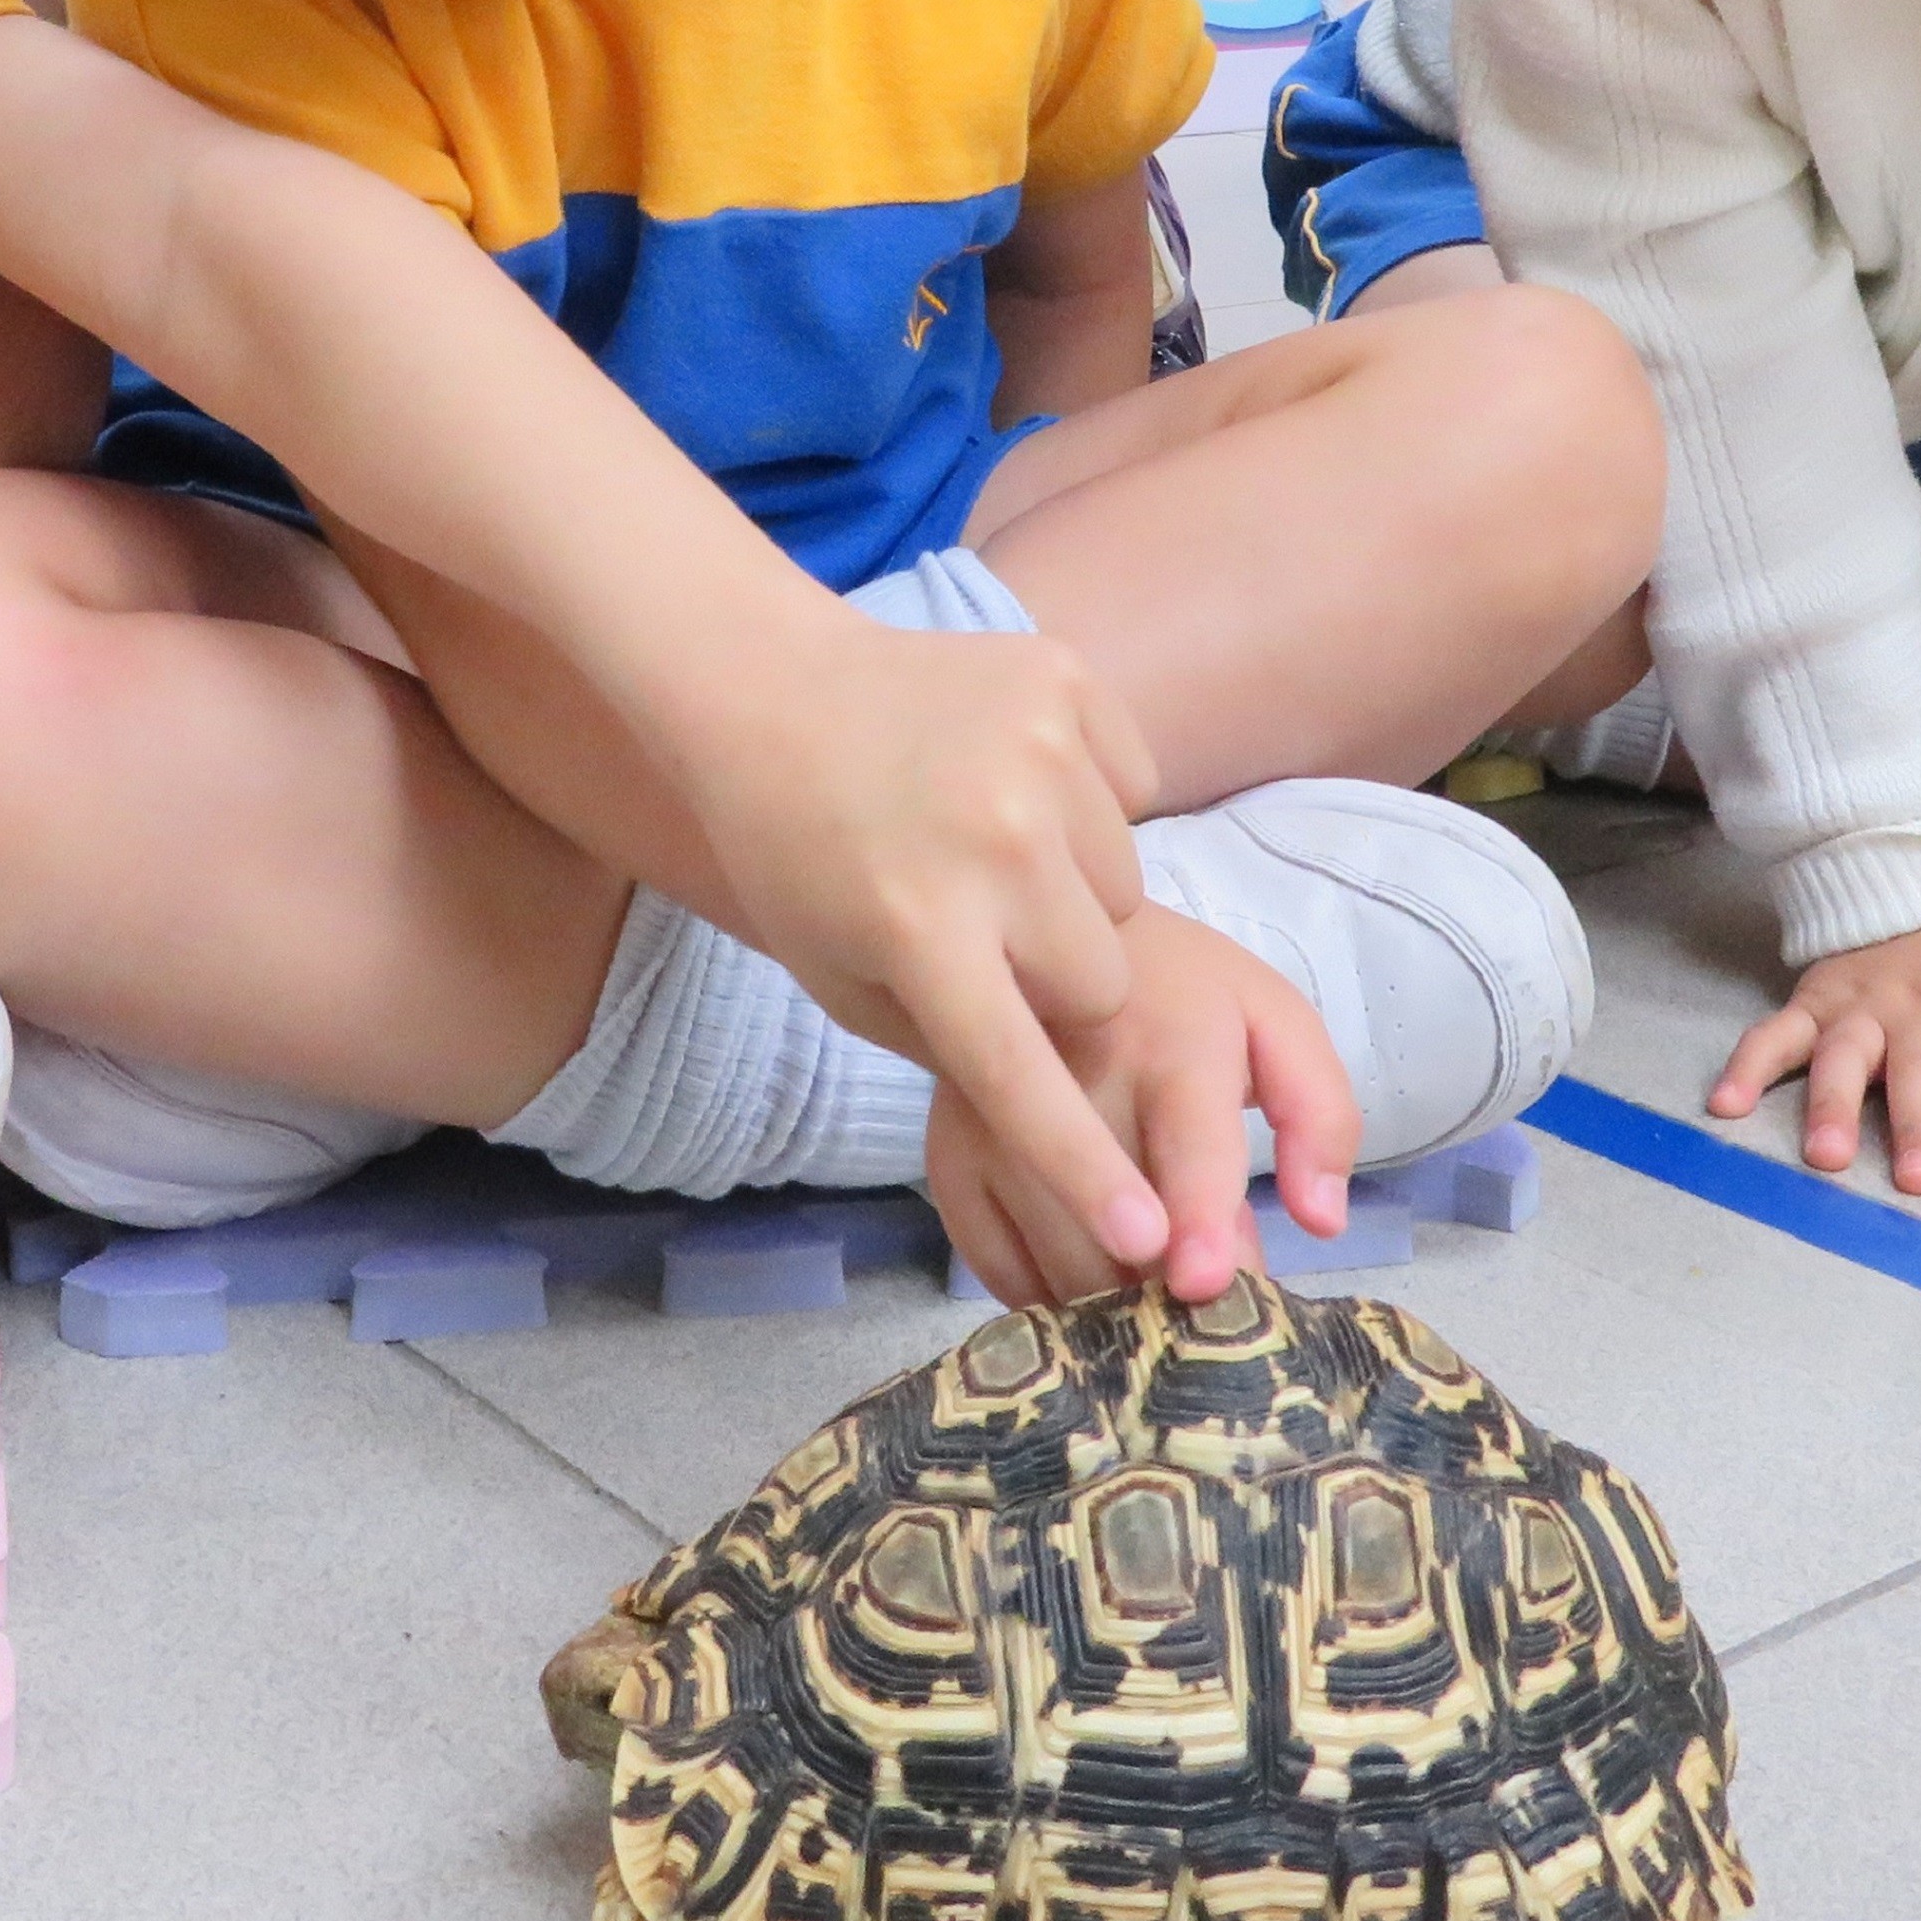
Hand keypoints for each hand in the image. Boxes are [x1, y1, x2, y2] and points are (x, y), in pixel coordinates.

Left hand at [691, 610, 1173, 1274]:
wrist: (774, 691)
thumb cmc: (802, 859)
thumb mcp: (845, 983)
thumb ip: (957, 1048)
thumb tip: (1077, 1115)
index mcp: (919, 931)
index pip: (1021, 1077)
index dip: (1084, 1167)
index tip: (1146, 1239)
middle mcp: (992, 841)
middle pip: (1105, 986)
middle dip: (1064, 986)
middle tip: (996, 941)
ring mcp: (1038, 750)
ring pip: (1130, 889)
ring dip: (1076, 891)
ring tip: (993, 847)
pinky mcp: (1067, 682)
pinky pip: (1135, 784)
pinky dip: (1091, 796)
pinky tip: (1009, 774)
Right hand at [927, 907, 1359, 1310]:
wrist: (1045, 943)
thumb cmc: (1178, 996)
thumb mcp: (1274, 1022)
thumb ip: (1321, 1115)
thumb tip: (1319, 1221)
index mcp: (1172, 1042)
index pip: (1186, 1141)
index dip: (1198, 1218)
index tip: (1203, 1281)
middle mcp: (1075, 1080)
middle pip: (1121, 1231)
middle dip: (1171, 1290)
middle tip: (1201, 1304)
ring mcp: (1000, 1122)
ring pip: (1062, 1260)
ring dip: (1117, 1303)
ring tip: (1152, 1282)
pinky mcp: (950, 1158)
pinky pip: (999, 1269)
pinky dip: (1048, 1294)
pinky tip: (1085, 1270)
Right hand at [1708, 903, 1920, 1196]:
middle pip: (1919, 1071)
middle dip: (1919, 1125)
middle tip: (1920, 1182)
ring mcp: (1860, 1009)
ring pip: (1842, 1057)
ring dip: (1831, 1104)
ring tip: (1825, 1158)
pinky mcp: (1812, 1005)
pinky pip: (1773, 1034)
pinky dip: (1747, 1066)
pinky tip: (1727, 1104)